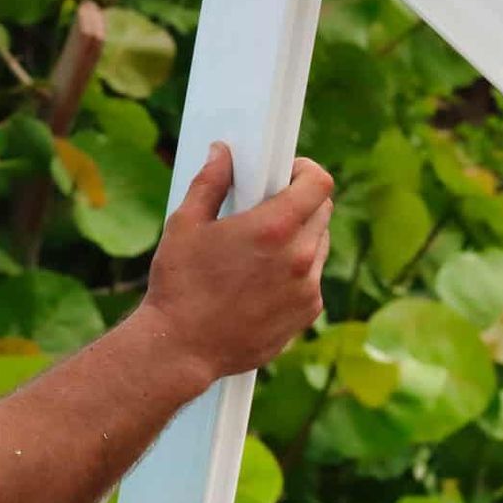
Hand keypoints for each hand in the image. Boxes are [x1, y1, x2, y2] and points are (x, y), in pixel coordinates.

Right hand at [138, 143, 332, 380]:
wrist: (183, 347)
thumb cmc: (180, 285)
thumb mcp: (184, 225)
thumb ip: (210, 183)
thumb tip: (222, 154)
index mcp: (273, 228)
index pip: (319, 183)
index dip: (305, 171)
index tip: (287, 172)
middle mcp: (299, 257)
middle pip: (322, 211)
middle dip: (299, 202)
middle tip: (265, 208)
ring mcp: (307, 288)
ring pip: (318, 245)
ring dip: (298, 237)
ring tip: (260, 248)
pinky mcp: (307, 313)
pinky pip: (310, 278)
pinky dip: (294, 272)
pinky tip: (260, 280)